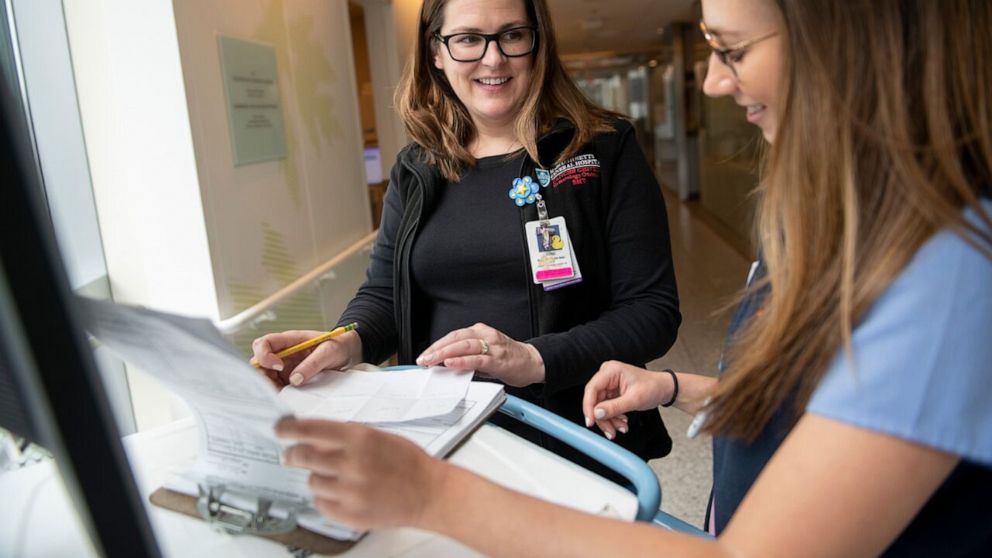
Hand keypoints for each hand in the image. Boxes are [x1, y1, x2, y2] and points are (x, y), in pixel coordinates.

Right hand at [251, 329, 360, 387]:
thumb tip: (294, 380)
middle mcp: (282, 354)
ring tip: (284, 395)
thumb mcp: (328, 351)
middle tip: (277, 387)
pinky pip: (277, 387)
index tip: (279, 365)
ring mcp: (284, 367)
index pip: (263, 343)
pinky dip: (279, 393)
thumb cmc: (337, 346)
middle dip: (263, 376)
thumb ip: (312, 364)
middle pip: (259, 363)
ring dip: (270, 387)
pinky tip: (288, 399)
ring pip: (266, 378)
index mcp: (288, 340)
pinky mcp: (289, 379)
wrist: (347, 353)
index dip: (264, 355)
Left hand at [276, 418, 447, 529]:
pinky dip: (326, 498)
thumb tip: (312, 437)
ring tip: (336, 478)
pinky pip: (321, 504)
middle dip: (292, 455)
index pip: (311, 429)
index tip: (279, 429)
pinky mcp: (351, 514)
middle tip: (290, 455)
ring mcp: (350, 491)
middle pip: (303, 456)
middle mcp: (352, 463)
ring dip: (317, 478)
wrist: (429, 492)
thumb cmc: (407, 462)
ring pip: (312, 482)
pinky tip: (341, 493)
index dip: (289, 429)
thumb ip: (346, 437)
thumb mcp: (377, 437)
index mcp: (360, 438)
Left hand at [415, 323, 544, 386]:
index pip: (454, 335)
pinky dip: (462, 360)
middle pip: (456, 338)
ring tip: (432, 361)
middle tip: (423, 358)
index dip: (437, 344)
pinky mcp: (498, 359)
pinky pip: (477, 359)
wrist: (532, 362)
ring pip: (464, 345)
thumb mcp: (484, 354)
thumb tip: (446, 365)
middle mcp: (485, 335)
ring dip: (445, 353)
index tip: (425, 354)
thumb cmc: (508, 358)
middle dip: (437, 349)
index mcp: (480, 331)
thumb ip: (467, 357)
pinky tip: (451, 363)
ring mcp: (492, 346)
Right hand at [582, 361, 671, 438]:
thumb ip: (614, 407)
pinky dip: (613, 418)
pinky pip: (606, 408)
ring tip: (622, 428)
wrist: (664, 389)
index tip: (591, 421)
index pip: (592, 389)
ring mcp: (609, 384)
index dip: (589, 406)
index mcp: (611, 370)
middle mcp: (607, 376)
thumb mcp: (634, 400)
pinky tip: (622, 422)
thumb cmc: (653, 387)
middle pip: (595, 400)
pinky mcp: (611, 393)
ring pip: (599, 407)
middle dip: (602, 418)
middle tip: (610, 431)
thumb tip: (597, 413)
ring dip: (609, 420)